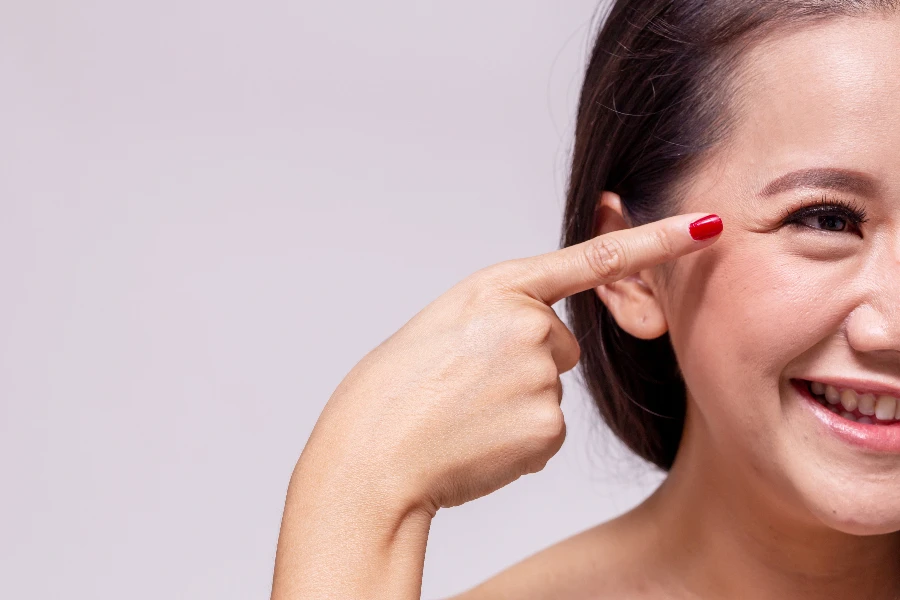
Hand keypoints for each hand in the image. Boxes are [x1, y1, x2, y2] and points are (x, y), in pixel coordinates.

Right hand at [301, 212, 721, 514]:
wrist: (373, 450)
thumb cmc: (401, 388)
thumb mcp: (448, 323)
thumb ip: (504, 315)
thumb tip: (553, 346)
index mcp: (498, 286)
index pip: (594, 258)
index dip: (657, 241)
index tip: (709, 226)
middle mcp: (527, 324)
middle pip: (560, 344)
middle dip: (526, 363)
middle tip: (469, 384)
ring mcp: (540, 375)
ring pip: (552, 389)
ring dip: (518, 404)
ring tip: (466, 413)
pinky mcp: (546, 426)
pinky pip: (547, 430)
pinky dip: (519, 440)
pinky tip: (479, 440)